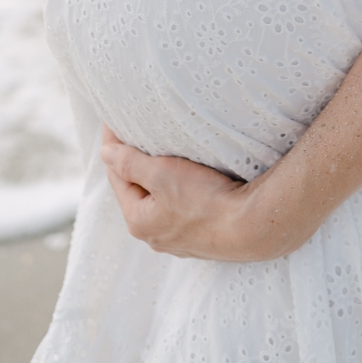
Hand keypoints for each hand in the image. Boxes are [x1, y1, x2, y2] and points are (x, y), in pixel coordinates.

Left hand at [100, 127, 287, 261]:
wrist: (256, 228)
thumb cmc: (207, 201)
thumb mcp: (162, 175)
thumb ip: (130, 163)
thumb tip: (105, 154)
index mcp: (139, 221)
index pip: (117, 175)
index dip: (114, 146)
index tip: (114, 121)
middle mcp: (156, 236)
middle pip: (137, 190)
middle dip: (135, 163)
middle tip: (136, 134)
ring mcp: (181, 241)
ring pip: (161, 201)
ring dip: (160, 178)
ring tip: (164, 154)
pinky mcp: (204, 239)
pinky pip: (182, 210)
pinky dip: (179, 192)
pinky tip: (190, 181)